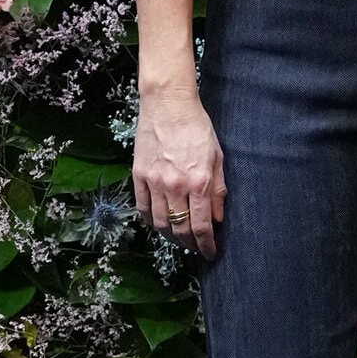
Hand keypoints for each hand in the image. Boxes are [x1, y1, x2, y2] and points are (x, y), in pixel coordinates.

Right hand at [133, 86, 226, 259]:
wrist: (168, 104)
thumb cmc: (197, 127)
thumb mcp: (217, 157)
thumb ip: (218, 190)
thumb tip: (218, 218)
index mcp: (198, 182)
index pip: (202, 227)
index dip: (207, 245)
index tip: (210, 253)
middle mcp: (175, 186)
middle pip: (180, 229)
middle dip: (190, 244)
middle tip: (196, 247)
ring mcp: (154, 182)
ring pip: (160, 223)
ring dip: (171, 236)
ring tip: (179, 238)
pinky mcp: (139, 175)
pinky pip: (143, 208)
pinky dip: (151, 220)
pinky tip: (160, 222)